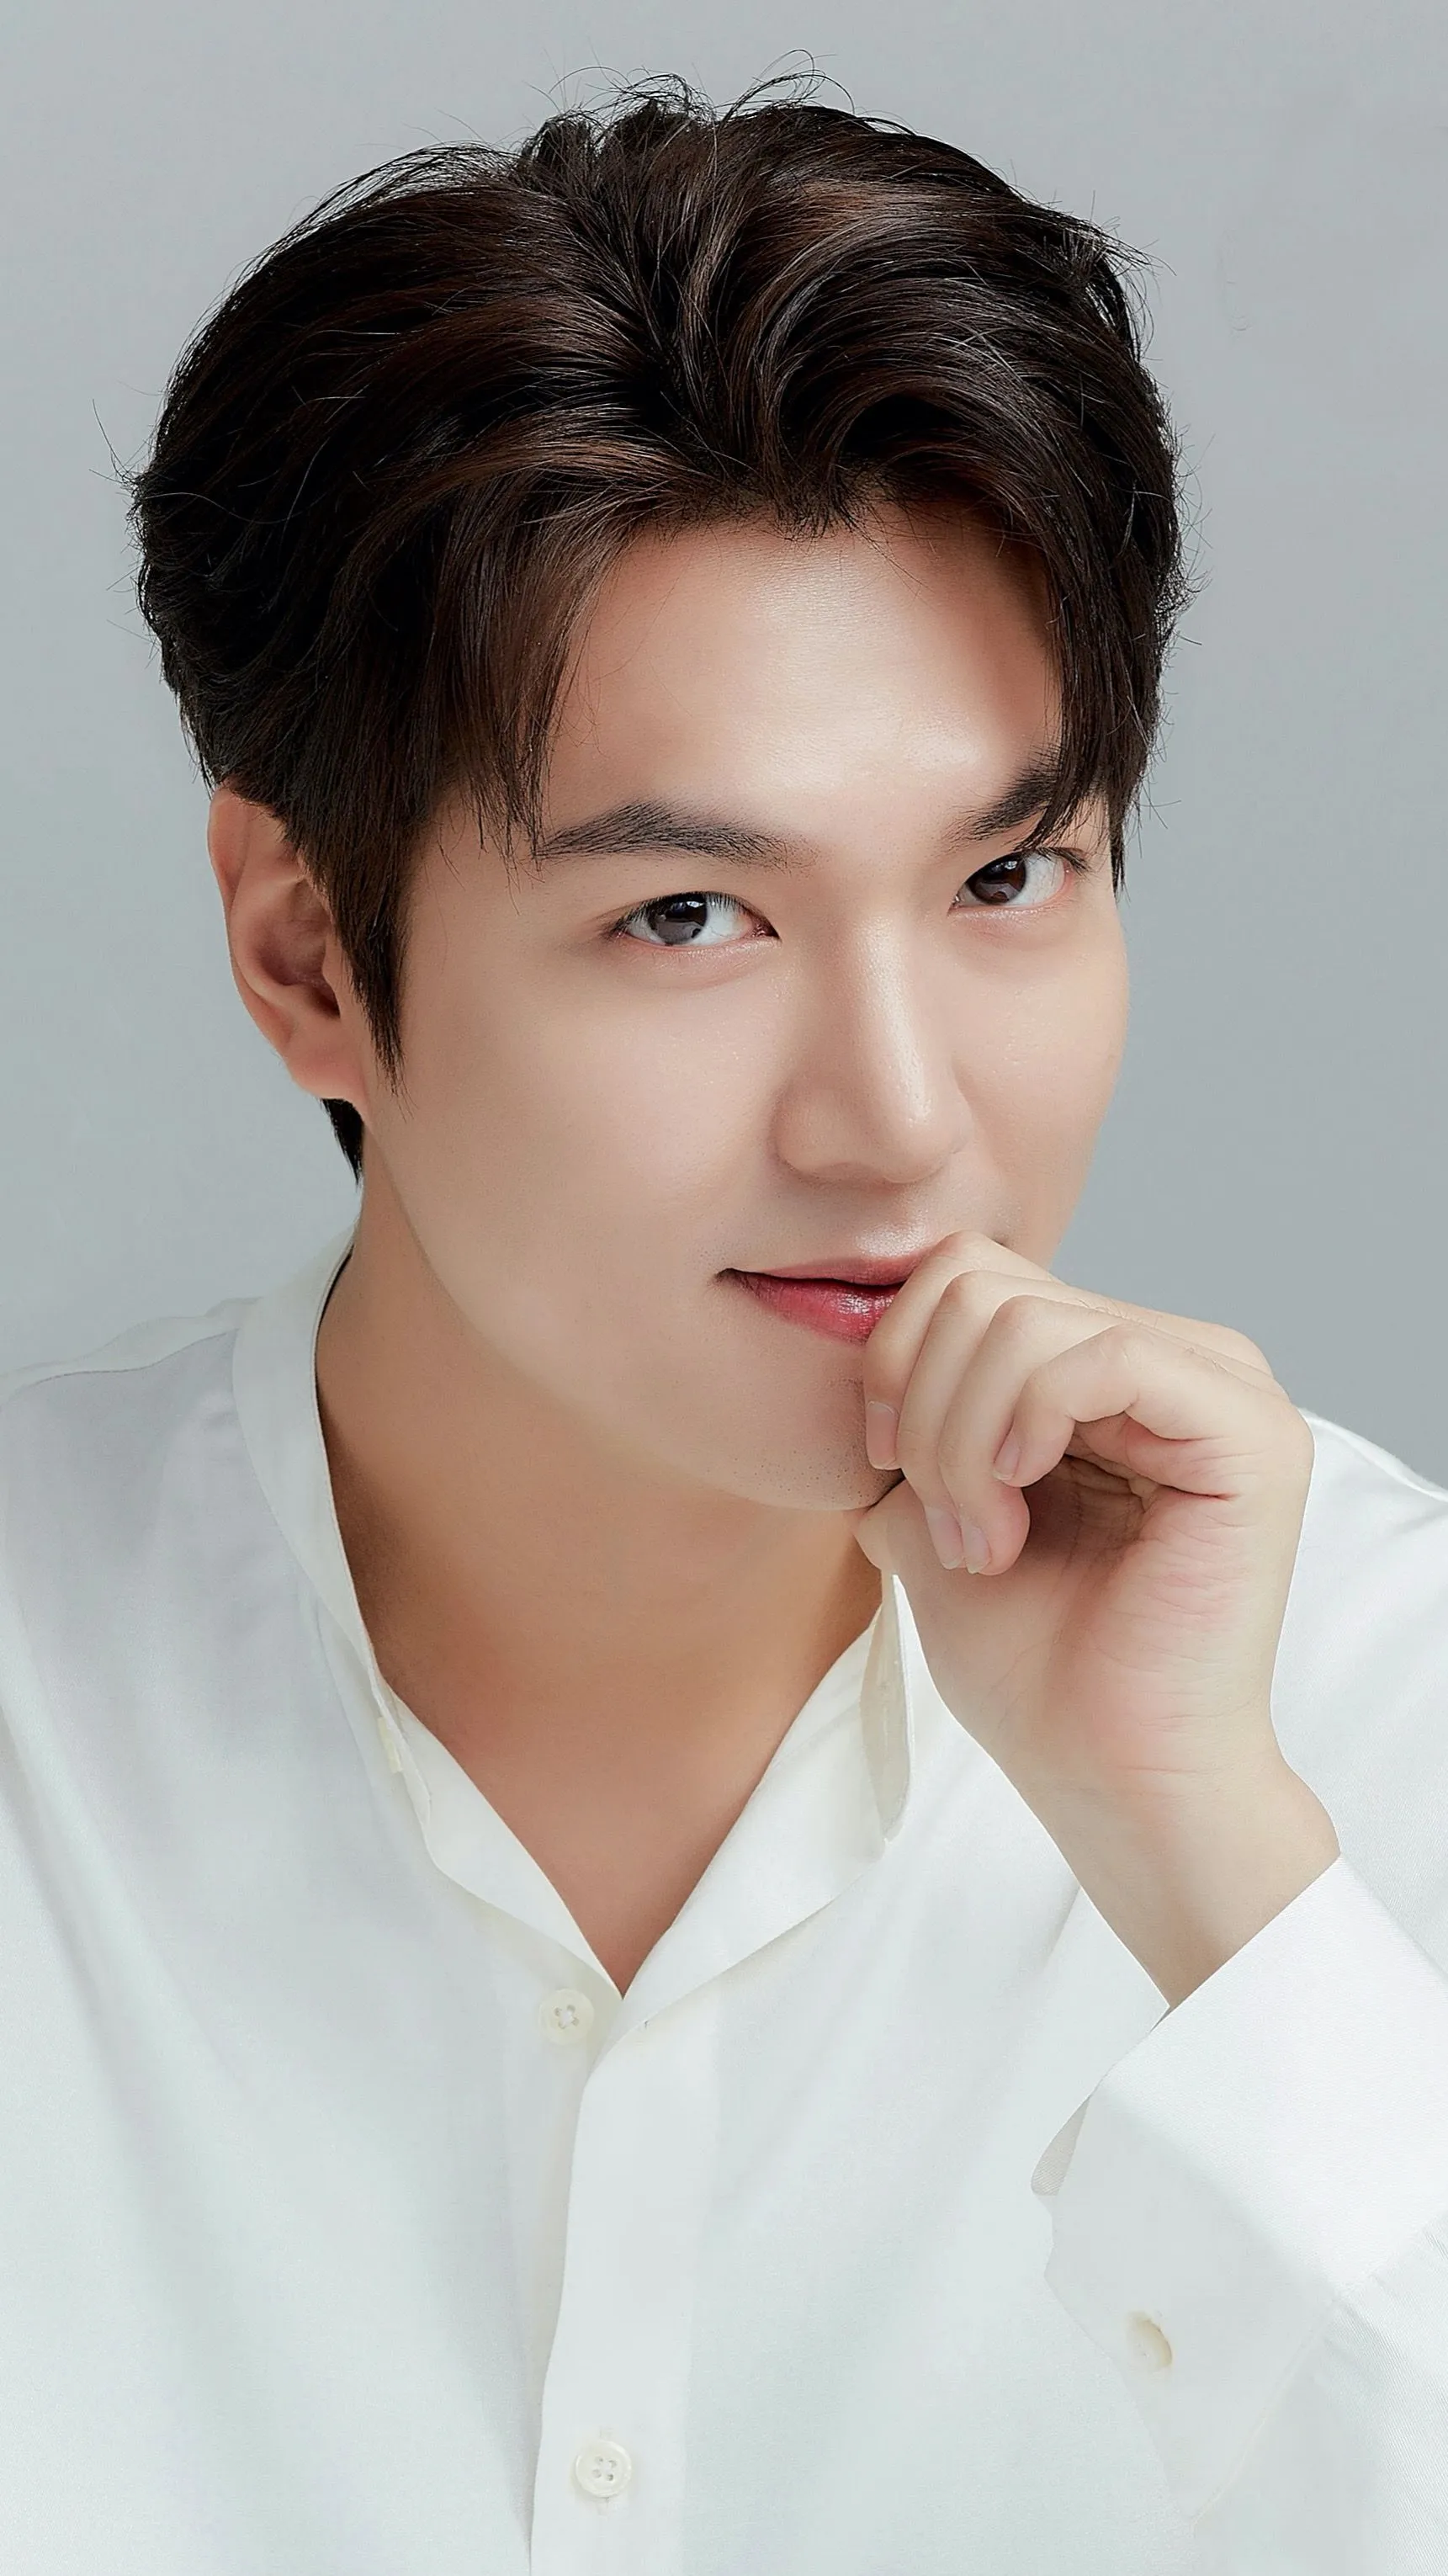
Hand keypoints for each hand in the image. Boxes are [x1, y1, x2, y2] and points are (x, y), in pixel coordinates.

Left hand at [849, 1233, 1339, 2003]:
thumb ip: (908, 1414)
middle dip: (924, 1406)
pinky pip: (1100, 1355)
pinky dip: (1021, 1427)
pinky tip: (1017, 1507)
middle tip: (946, 1524)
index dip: (896, 1357)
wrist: (1109, 1779)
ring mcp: (1224, 1386)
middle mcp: (1179, 1355)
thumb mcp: (932, 1511)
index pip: (969, 1272)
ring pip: (1025, 1318)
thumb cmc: (1035, 1666)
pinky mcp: (1249, 1433)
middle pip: (985, 1282)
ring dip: (962, 1440)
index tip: (887, 1473)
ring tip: (983, 1540)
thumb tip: (851, 1340)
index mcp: (1111, 1363)